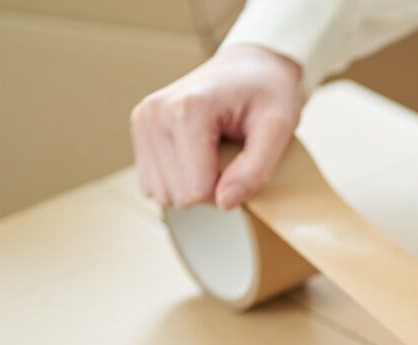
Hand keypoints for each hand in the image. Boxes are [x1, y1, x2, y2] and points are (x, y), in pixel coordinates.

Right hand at [130, 45, 304, 209]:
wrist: (251, 67)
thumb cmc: (268, 93)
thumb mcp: (278, 127)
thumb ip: (256, 169)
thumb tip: (225, 203)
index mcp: (188, 109)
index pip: (197, 190)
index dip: (228, 191)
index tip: (245, 164)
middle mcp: (155, 113)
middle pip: (179, 196)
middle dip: (211, 191)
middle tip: (233, 160)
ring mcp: (143, 121)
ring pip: (163, 194)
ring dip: (194, 187)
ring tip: (216, 156)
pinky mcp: (140, 130)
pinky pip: (154, 184)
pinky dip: (180, 180)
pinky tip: (198, 157)